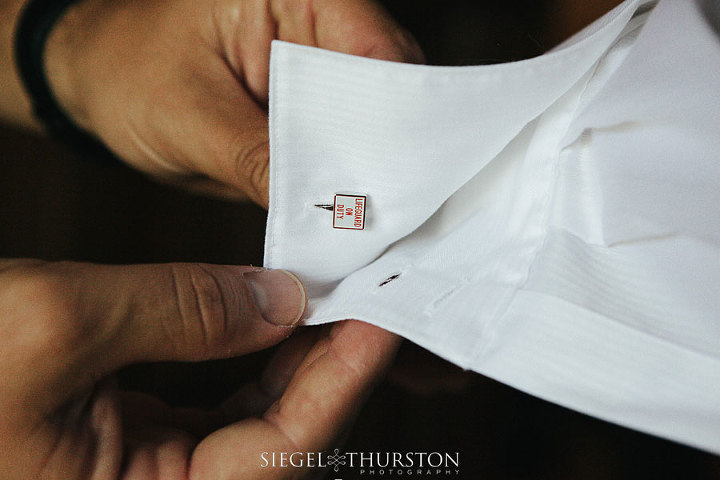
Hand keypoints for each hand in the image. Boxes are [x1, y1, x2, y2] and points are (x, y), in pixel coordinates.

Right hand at [0, 259, 399, 478]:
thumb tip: (279, 297)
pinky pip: (211, 406)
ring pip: (250, 421)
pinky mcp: (127, 441)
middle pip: (278, 440)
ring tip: (324, 299)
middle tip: (362, 299)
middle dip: (325, 368)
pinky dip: (244, 358)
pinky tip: (265, 316)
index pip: (283, 453)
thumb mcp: (55, 327)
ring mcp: (140, 474)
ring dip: (290, 359)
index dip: (340, 384)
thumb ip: (182, 311)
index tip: (380, 323)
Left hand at [44, 0, 423, 205]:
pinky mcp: (308, 102)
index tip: (398, 183)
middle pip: (388, 90)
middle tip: (382, 213)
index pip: (378, 54)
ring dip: (366, 171)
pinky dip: (342, 178)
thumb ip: (260, 161)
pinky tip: (339, 208)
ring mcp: (316, 64)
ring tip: (361, 217)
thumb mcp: (190, 118)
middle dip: (386, 155)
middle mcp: (319, 22)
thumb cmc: (128, 72)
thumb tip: (324, 209)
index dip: (396, 121)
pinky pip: (343, 143)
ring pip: (372, 123)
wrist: (97, 80)